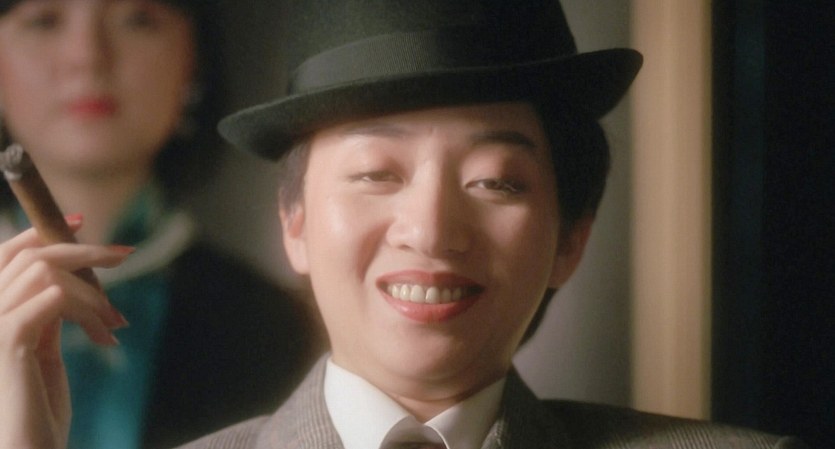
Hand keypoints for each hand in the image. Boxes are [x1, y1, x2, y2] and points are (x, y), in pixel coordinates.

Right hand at [0, 220, 130, 448]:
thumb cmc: (38, 412)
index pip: (7, 257)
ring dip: (93, 294)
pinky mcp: (5, 340)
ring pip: (46, 274)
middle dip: (84, 250)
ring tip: (114, 325)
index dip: (41, 233)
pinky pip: (49, 299)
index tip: (82, 221)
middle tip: (126, 254)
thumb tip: (62, 287)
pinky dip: (85, 309)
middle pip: (32, 257)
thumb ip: (45, 319)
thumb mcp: (42, 355)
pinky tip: (104, 337)